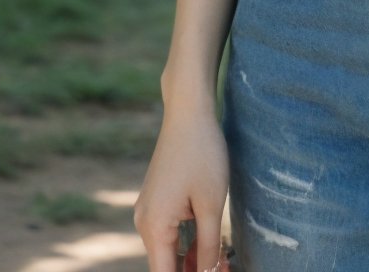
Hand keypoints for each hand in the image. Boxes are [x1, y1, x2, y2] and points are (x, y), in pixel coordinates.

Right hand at [133, 104, 228, 271]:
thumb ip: (209, 246)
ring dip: (192, 260)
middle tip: (223, 269)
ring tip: (222, 262)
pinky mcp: (156, 201)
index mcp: (153, 227)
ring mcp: (149, 210)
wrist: (188, 112)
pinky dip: (187, 243)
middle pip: (166, 265)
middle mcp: (144, 222)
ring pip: (169, 250)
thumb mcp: (211, 203)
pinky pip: (169, 232)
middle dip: (193, 271)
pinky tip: (209, 245)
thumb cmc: (202, 153)